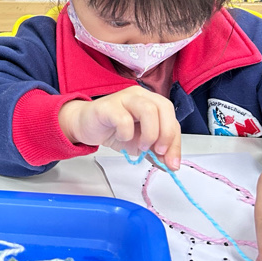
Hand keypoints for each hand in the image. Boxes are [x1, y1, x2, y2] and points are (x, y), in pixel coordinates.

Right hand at [58, 86, 180, 169]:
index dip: (175, 141)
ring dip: (150, 133)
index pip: (172, 118)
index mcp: (151, 102)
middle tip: (158, 151)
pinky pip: (123, 119)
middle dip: (166, 134)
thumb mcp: (141, 144)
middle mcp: (140, 96)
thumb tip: (172, 165)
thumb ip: (156, 152)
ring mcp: (124, 98)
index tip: (172, 162)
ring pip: (148, 110)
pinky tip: (121, 137)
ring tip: (141, 147)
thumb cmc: (114, 130)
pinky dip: (126, 133)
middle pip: (164, 107)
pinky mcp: (107, 107)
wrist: (86, 126)